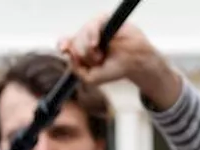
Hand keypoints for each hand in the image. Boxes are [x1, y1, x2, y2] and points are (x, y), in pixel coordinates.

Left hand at [58, 16, 181, 108]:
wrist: (136, 63)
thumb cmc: (116, 69)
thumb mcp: (92, 78)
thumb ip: (77, 72)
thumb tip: (69, 54)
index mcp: (82, 48)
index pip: (66, 43)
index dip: (63, 45)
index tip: (64, 50)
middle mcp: (87, 36)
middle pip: (74, 42)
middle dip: (84, 56)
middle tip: (98, 60)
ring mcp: (95, 28)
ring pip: (81, 35)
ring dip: (90, 50)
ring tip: (102, 55)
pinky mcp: (104, 20)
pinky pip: (92, 25)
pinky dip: (92, 35)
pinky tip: (95, 43)